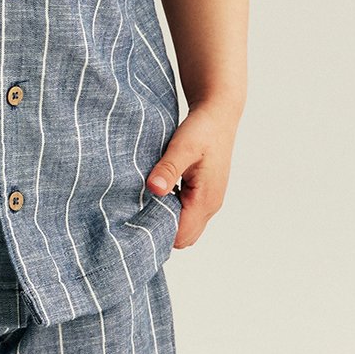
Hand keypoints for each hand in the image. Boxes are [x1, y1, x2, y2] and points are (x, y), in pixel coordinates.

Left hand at [144, 98, 241, 249]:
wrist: (219, 115)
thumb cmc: (203, 129)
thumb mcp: (182, 147)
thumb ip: (168, 169)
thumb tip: (154, 189)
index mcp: (205, 199)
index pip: (180, 235)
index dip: (158, 233)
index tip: (135, 222)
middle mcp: (210, 206)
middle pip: (183, 238)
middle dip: (161, 232)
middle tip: (135, 216)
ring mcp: (209, 201)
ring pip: (186, 228)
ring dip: (166, 221)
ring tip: (144, 206)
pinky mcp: (205, 194)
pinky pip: (187, 215)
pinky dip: (171, 212)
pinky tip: (156, 196)